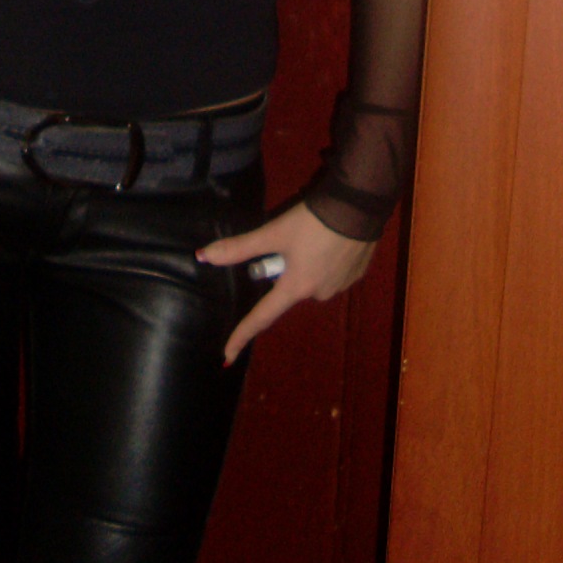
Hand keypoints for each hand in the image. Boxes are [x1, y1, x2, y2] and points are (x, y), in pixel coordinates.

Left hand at [196, 201, 375, 366]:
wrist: (360, 205)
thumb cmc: (313, 221)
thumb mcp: (273, 232)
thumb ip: (239, 248)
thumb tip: (203, 256)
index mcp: (295, 287)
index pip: (262, 317)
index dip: (242, 335)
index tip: (226, 357)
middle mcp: (318, 294)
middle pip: (289, 288)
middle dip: (285, 269)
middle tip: (291, 241)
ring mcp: (340, 286)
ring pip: (311, 279)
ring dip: (307, 264)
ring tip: (314, 236)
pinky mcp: (357, 275)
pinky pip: (332, 273)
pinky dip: (327, 261)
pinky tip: (332, 240)